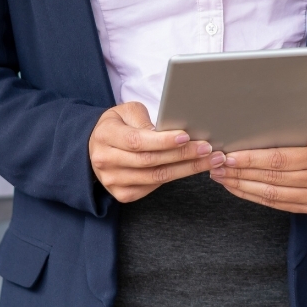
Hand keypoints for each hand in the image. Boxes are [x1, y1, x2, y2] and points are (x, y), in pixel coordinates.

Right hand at [89, 102, 223, 202]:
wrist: (97, 146)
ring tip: (210, 160)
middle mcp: (106, 161)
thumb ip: (145, 120)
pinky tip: (192, 169)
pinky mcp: (122, 194)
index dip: (163, 141)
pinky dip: (175, 177)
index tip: (186, 136)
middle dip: (183, 155)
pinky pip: (153, 187)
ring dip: (186, 169)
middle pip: (150, 161)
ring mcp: (113, 181)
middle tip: (208, 148)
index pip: (137, 141)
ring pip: (156, 177)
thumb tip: (170, 132)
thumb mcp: (127, 111)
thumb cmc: (118, 125)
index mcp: (106, 136)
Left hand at [210, 121, 306, 213]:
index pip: (280, 159)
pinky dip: (252, 195)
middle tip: (217, 166)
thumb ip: (282, 130)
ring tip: (221, 177)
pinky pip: (274, 204)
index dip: (252, 159)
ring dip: (242, 186)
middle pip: (273, 178)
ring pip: (271, 194)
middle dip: (241, 172)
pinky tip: (236, 186)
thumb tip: (244, 131)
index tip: (229, 156)